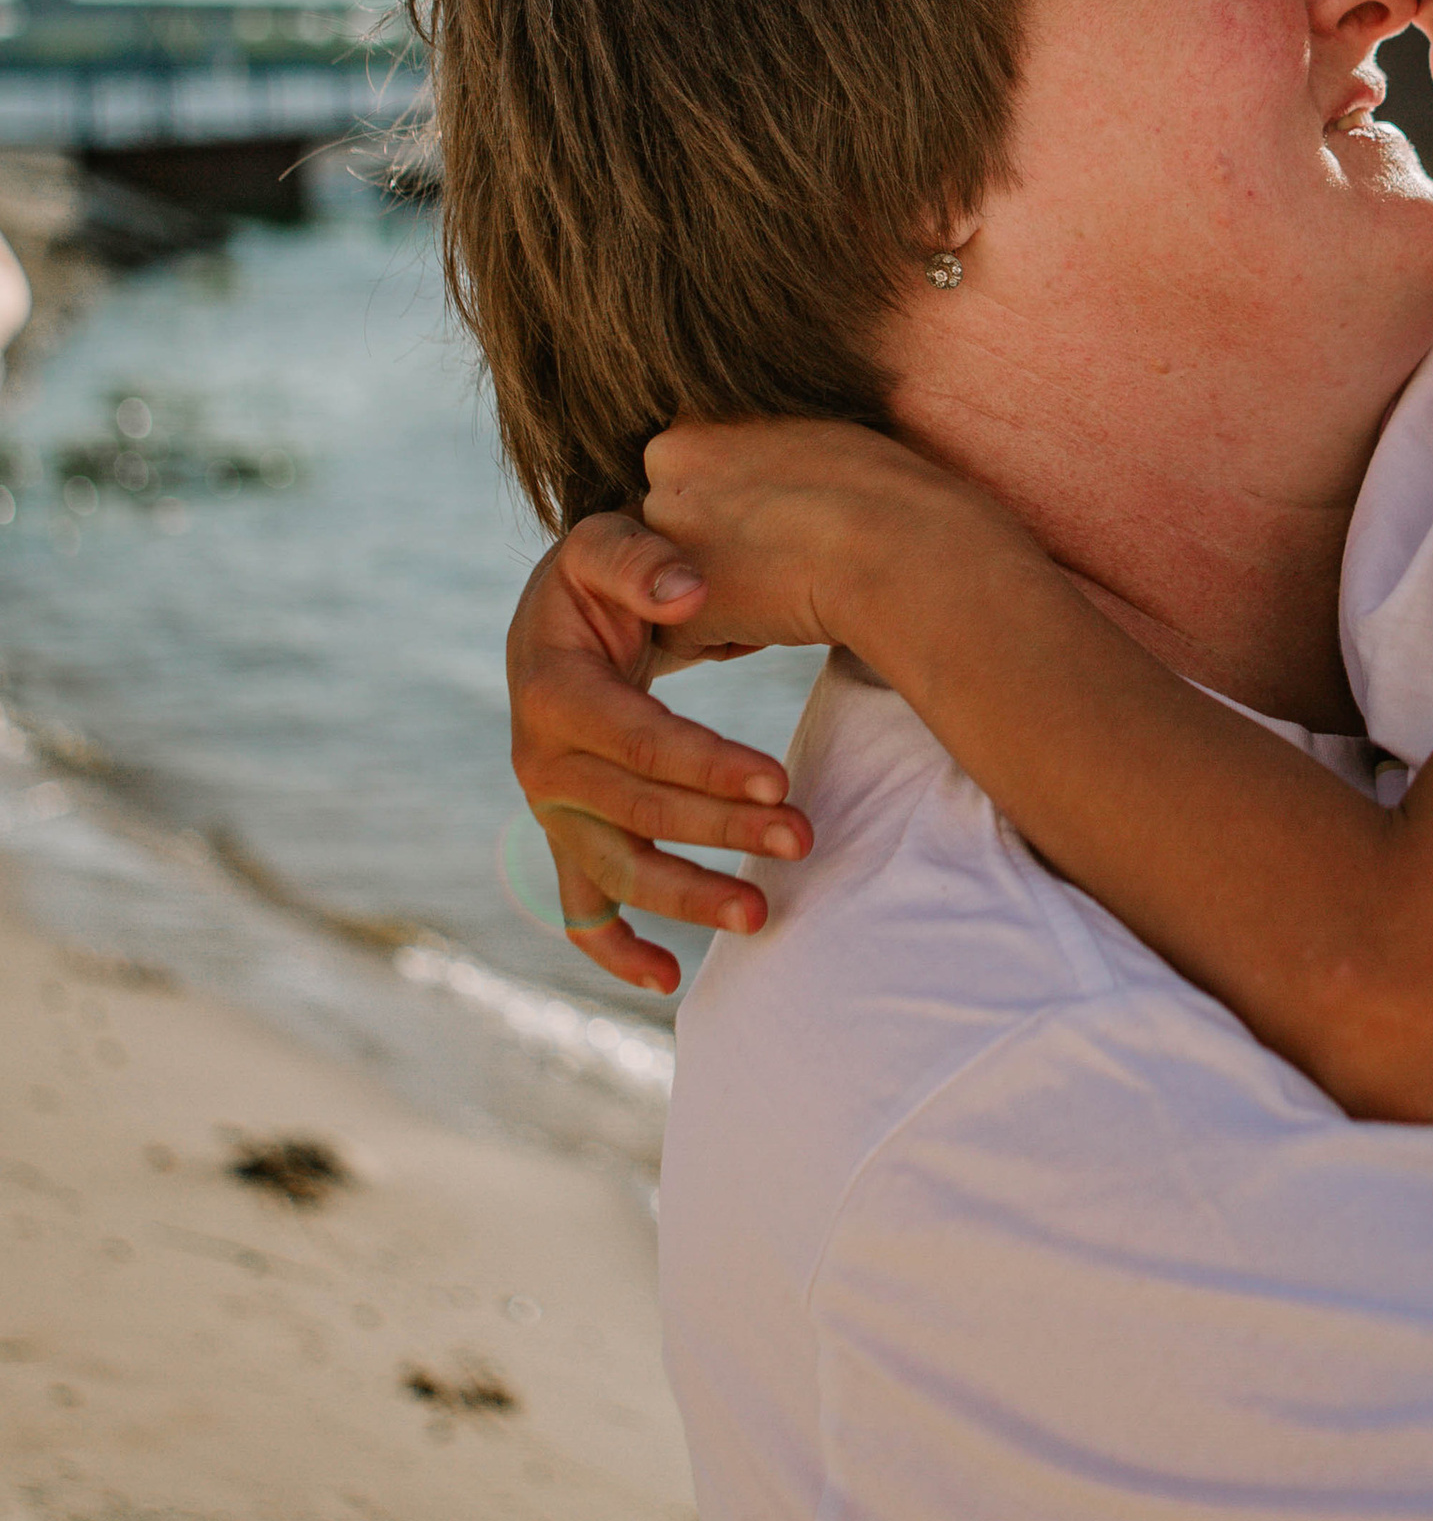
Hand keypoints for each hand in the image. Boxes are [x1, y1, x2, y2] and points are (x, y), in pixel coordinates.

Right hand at [506, 513, 813, 995]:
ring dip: (686, 899)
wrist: (559, 615)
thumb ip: (643, 558)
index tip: (778, 780)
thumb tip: (690, 589)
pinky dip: (613, 949)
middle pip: (638, 811)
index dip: (706, 764)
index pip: (636, 740)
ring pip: (617, 870)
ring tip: (761, 915)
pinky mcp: (567, 837)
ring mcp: (553, 810)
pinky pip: (580, 909)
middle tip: (802, 838)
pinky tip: (665, 979)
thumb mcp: (605, 541)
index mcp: (551, 690)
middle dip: (721, 832)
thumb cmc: (597, 576)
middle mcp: (542, 762)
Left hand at [640, 414, 1033, 670]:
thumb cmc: (880, 490)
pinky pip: (690, 636)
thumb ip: (766, 451)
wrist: (893, 541)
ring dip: (732, 592)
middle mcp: (664, 460)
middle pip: (686, 527)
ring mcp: (661, 528)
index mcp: (701, 417)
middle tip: (795, 549)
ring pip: (683, 583)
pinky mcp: (665, 598)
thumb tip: (768, 481)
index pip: (704, 479)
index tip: (801, 510)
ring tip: (792, 578)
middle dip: (730, 550)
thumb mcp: (811, 435)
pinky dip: (733, 638)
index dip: (753, 508)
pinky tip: (779, 611)